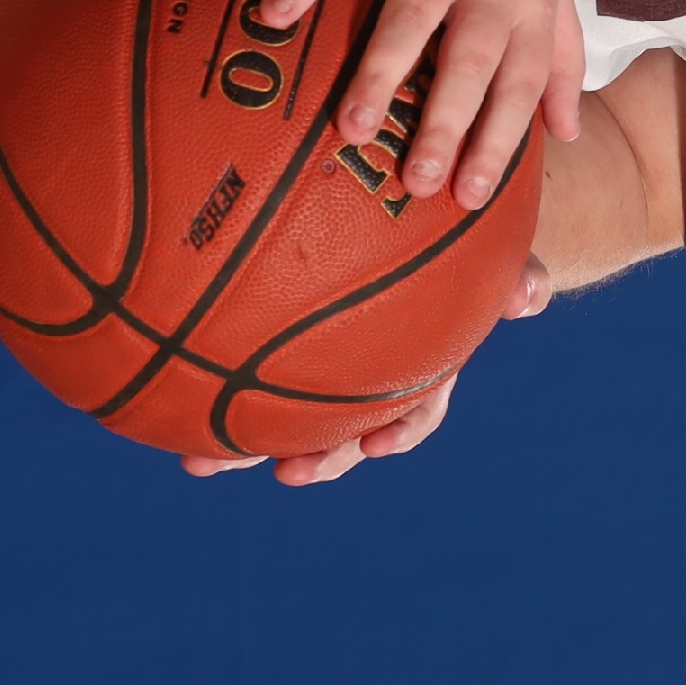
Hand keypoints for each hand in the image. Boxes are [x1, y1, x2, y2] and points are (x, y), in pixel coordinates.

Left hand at [182, 255, 552, 485]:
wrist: (418, 211)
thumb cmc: (458, 231)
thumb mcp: (494, 249)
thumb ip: (514, 272)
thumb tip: (531, 298)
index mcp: (420, 356)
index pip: (417, 407)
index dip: (398, 432)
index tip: (376, 446)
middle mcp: (368, 369)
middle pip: (342, 429)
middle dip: (315, 459)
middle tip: (286, 473)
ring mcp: (317, 357)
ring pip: (277, 409)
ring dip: (239, 444)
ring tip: (197, 463)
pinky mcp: (268, 331)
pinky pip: (235, 354)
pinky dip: (203, 366)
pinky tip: (154, 371)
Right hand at [252, 0, 584, 210]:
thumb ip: (559, 59)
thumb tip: (568, 132)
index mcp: (528, 1)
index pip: (519, 84)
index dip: (499, 141)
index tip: (471, 197)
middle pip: (470, 62)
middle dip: (446, 125)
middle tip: (417, 182)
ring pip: (411, 16)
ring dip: (382, 73)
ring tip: (354, 129)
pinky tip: (274, 15)